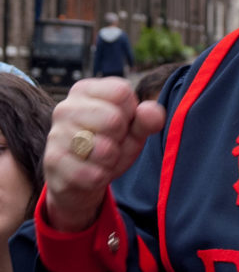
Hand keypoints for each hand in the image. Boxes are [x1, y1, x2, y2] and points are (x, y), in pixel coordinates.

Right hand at [43, 78, 165, 231]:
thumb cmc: (109, 146)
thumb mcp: (133, 131)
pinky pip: (93, 173)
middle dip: (120, 138)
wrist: (80, 181)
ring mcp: (56, 134)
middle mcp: (66, 107)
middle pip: (114, 119)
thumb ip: (147, 119)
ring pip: (104, 149)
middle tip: (110, 143)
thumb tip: (152, 111)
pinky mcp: (53, 162)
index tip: (121, 123)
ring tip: (101, 159)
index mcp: (85, 90)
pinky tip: (92, 173)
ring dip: (111, 160)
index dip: (130, 112)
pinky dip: (100, 177)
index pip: (122, 92)